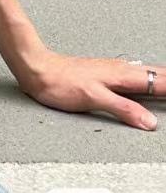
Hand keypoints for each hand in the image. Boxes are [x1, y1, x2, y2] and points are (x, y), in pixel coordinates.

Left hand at [16, 49, 160, 129]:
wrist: (38, 70)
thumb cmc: (60, 82)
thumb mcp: (94, 98)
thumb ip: (123, 109)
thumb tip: (149, 122)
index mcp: (123, 75)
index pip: (160, 81)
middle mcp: (121, 70)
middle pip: (158, 75)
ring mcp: (114, 71)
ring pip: (148, 74)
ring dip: (163, 80)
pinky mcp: (106, 75)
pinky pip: (137, 77)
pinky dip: (151, 81)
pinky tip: (150, 85)